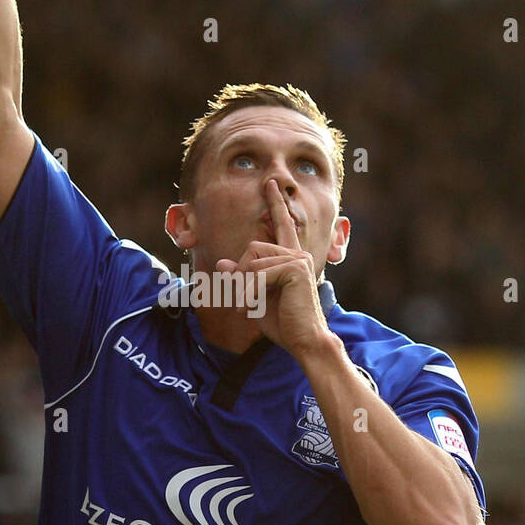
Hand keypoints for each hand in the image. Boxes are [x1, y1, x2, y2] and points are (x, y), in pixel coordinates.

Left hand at [215, 179, 332, 358]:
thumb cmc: (283, 323)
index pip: (282, 225)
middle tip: (243, 301)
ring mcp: (298, 260)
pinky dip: (249, 292)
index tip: (270, 184)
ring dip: (244, 288)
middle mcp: (298, 254)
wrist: (303, 341)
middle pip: (252, 249)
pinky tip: (251, 307)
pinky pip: (259, 273)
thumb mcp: (254, 298)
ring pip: (253, 261)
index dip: (275, 203)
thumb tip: (221, 264)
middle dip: (241, 275)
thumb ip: (241, 279)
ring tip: (249, 307)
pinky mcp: (295, 269)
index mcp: (291, 258)